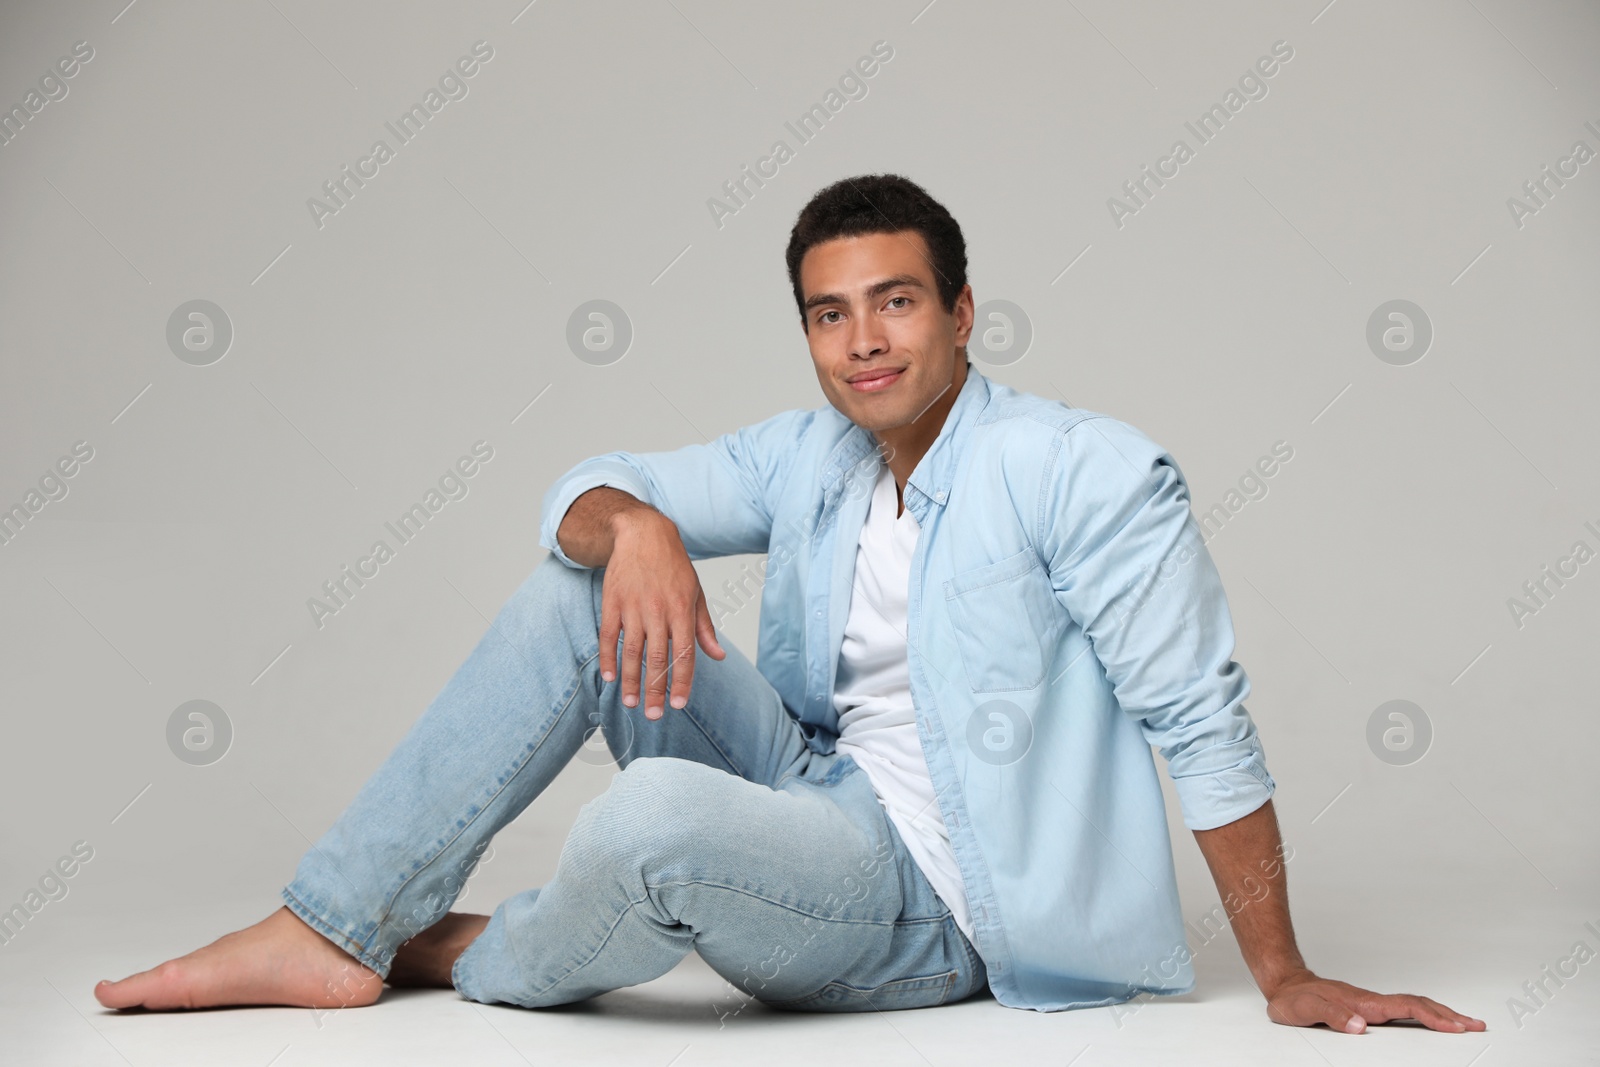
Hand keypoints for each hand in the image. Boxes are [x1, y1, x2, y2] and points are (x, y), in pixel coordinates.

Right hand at [598, 512, 724, 719]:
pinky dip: (608, 658)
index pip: (684, 654)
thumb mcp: (696, 593)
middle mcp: (658, 611)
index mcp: (682, 610)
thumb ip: (704, 628)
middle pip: (656, 659)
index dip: (682, 682)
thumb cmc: (673, 566)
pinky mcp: (612, 603)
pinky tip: (610, 677)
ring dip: (631, 681)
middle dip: (655, 691)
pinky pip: (608, 636)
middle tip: (652, 716)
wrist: (643, 534)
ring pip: (631, 652)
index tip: (678, 705)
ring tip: (631, 704)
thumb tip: (717, 657)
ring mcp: (633, 607)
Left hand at [1263, 969, 1485, 1033]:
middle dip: (1449, 1016)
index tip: (1455, 1027)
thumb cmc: (1295, 1000)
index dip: (1432, 1017)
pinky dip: (1424, 1015)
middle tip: (1477, 1025)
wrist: (1285, 986)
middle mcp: (1373, 1003)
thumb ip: (1332, 1017)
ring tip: (1466, 1023)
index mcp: (1364, 1004)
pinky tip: (1431, 1022)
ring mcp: (1372, 1005)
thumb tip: (1360, 1027)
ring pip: (1414, 1006)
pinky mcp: (1369, 1009)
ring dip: (1441, 1014)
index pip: (1406, 1008)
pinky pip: (1404, 1011)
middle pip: (1419, 1005)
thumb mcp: (1306, 1010)